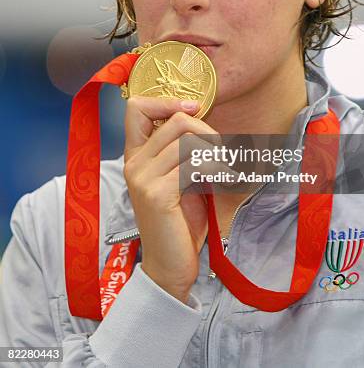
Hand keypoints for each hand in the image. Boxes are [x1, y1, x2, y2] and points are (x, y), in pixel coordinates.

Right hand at [123, 96, 219, 303]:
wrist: (170, 266)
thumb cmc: (180, 221)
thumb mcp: (179, 179)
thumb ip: (183, 151)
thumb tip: (203, 120)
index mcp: (136, 156)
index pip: (136, 108)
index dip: (167, 101)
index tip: (194, 110)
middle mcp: (134, 163)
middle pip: (175, 120)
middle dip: (207, 129)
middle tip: (221, 150)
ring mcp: (143, 178)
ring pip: (187, 140)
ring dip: (215, 151)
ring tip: (225, 168)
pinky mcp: (157, 194)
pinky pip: (194, 165)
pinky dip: (216, 170)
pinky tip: (223, 181)